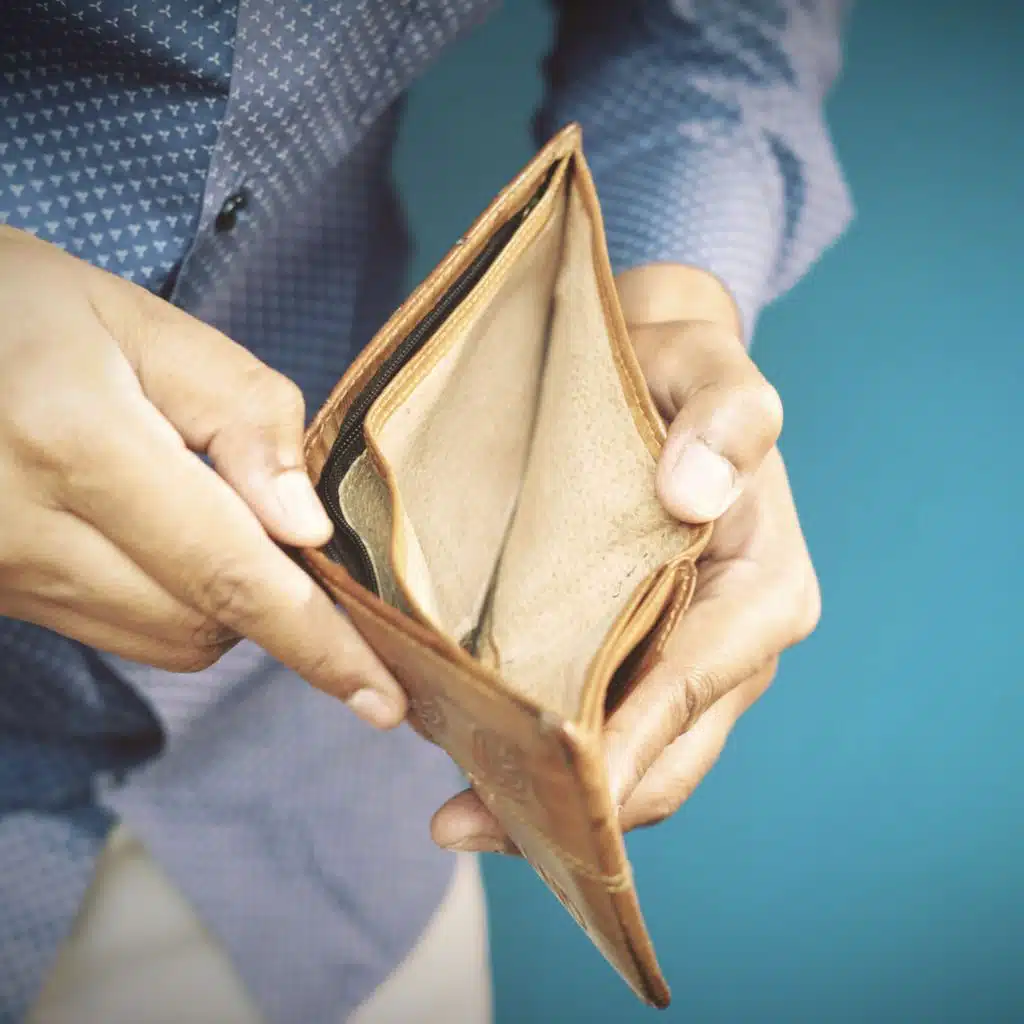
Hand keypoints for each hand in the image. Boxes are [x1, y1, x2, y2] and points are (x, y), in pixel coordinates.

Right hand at [0, 227, 404, 727]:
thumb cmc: (18, 308)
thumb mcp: (141, 324)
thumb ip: (241, 414)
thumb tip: (306, 528)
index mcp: (75, 443)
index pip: (227, 573)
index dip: (316, 642)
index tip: (384, 701)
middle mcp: (24, 534)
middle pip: (208, 620)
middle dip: (271, 587)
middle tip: (272, 507)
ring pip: (168, 639)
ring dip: (220, 593)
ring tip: (192, 497)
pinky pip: (117, 629)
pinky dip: (168, 596)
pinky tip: (149, 526)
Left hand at [432, 264, 819, 850]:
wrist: (654, 374)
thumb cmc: (679, 372)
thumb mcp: (712, 370)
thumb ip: (726, 419)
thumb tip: (694, 492)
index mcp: (763, 591)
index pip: (692, 688)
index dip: (625, 751)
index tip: (551, 793)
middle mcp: (732, 644)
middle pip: (662, 756)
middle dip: (576, 807)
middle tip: (464, 823)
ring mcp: (684, 659)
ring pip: (630, 760)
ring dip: (552, 801)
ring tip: (456, 817)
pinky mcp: (638, 655)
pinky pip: (603, 728)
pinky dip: (549, 760)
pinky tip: (476, 763)